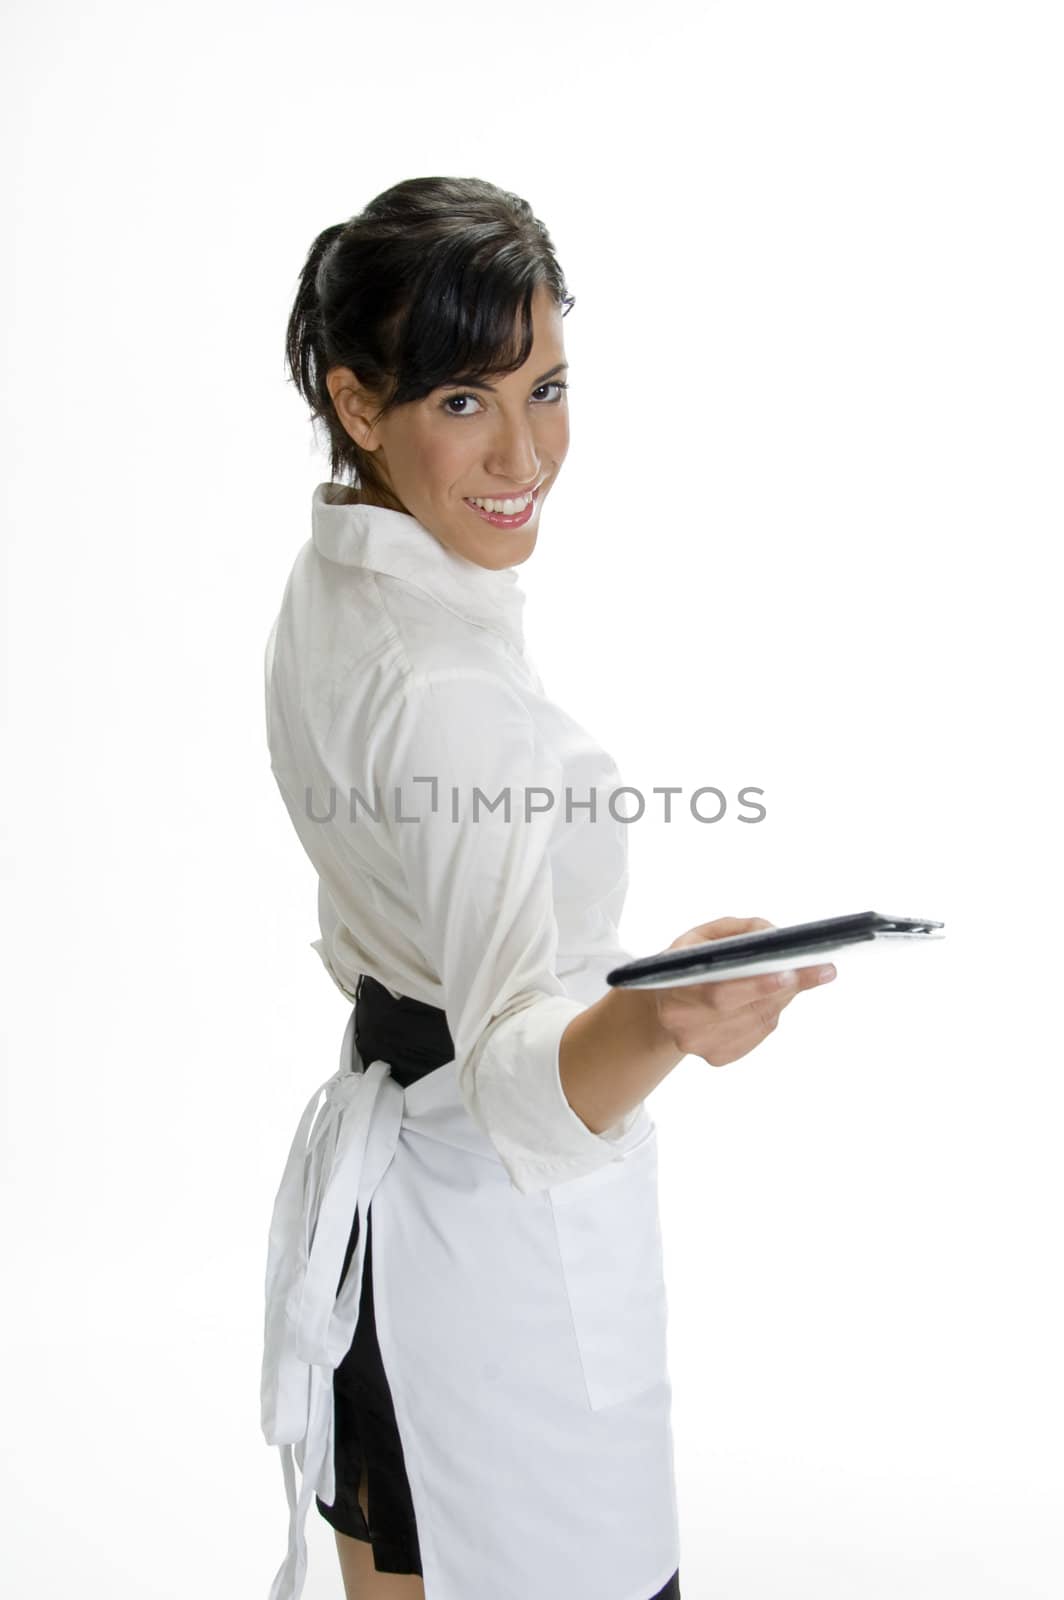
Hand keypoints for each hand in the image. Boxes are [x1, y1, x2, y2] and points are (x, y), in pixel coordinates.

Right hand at [654, 917, 835, 1067]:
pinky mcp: (717, 1057)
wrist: (667, 1003)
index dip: (755, 985)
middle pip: (741, 1009)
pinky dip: (772, 1012)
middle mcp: (680, 1021)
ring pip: (756, 1022)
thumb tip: (775, 937)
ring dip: (783, 998)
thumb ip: (739, 930)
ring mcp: (699, 1044)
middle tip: (820, 971)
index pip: (718, 991)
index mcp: (671, 987)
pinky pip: (758, 1034)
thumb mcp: (705, 935)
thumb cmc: (690, 962)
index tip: (790, 972)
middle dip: (782, 988)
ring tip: (803, 976)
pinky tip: (776, 996)